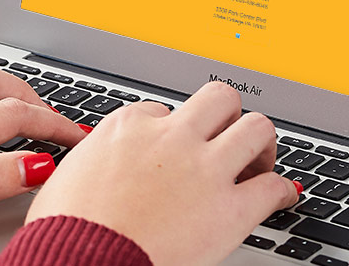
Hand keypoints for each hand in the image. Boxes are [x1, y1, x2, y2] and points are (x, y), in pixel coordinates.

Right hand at [25, 81, 299, 264]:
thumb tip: (92, 171)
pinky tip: (281, 198)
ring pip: (257, 128)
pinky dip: (281, 192)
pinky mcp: (230, 209)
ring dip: (260, 145)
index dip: (174, 132)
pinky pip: (273, 187)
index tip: (178, 148)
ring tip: (257, 163)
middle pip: (219, 99)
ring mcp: (204, 170)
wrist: (82, 262)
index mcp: (128, 128)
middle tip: (226, 141)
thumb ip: (93, 164)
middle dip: (226, 118)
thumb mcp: (67, 181)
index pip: (164, 111)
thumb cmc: (67, 233)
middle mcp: (171, 139)